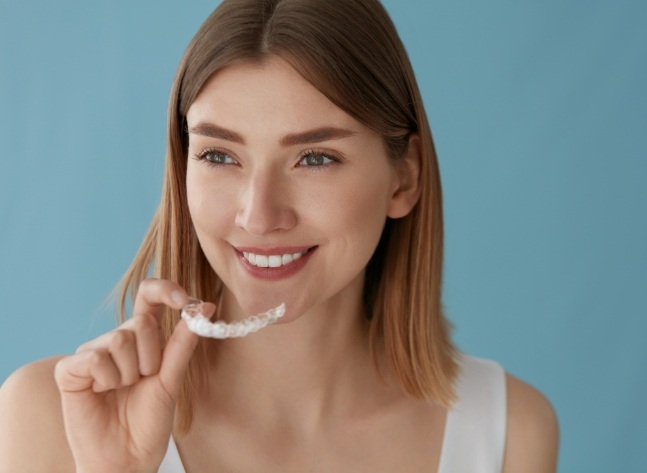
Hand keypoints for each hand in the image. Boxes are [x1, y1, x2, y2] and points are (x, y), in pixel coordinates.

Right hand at [54, 279, 213, 472]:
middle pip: (141, 321)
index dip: (165, 290)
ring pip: (120, 338)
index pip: (150, 297)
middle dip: (152, 356)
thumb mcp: (172, 379)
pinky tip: (102, 393)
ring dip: (130, 372)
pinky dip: (106, 379)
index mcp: (143, 338)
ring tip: (123, 390)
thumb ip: (183, 343)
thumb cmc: (149, 421)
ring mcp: (92, 353)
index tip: (184, 300)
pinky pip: (94, 357)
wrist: (127, 458)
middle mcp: (117, 340)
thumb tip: (204, 307)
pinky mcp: (70, 369)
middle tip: (143, 381)